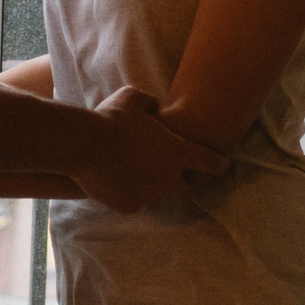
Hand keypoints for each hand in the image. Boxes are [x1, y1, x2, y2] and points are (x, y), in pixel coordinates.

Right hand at [71, 87, 228, 213]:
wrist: (85, 145)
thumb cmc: (111, 118)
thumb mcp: (131, 98)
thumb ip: (148, 102)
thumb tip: (153, 106)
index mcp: (177, 152)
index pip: (210, 163)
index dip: (216, 163)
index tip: (219, 165)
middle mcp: (167, 178)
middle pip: (186, 192)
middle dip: (181, 186)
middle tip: (170, 178)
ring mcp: (148, 195)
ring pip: (155, 200)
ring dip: (149, 191)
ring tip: (134, 178)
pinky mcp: (128, 206)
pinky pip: (132, 204)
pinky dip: (126, 196)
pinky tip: (114, 184)